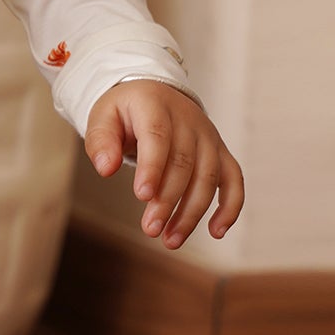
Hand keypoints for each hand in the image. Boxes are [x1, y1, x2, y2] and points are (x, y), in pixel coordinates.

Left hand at [83, 81, 244, 248]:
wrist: (154, 94)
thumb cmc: (124, 111)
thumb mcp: (102, 116)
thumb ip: (100, 141)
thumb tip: (105, 169)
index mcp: (156, 106)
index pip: (158, 138)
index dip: (153, 167)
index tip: (142, 196)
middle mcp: (189, 121)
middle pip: (184, 164)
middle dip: (168, 200)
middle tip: (150, 229)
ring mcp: (208, 137)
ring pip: (208, 177)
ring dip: (192, 212)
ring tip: (171, 240)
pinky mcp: (220, 153)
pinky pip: (233, 180)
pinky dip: (230, 206)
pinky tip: (215, 232)